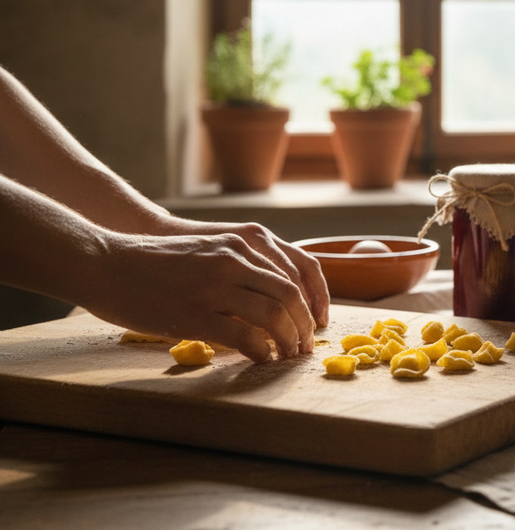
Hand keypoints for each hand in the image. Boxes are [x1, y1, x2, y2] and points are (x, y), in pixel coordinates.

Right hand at [90, 229, 323, 363]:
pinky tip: (263, 359)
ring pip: (274, 316)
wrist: (107, 263)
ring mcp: (215, 287)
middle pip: (290, 296)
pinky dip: (262, 351)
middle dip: (305, 325)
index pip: (298, 271)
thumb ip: (240, 267)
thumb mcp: (208, 251)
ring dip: (288, 341)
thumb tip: (271, 299)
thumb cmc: (156, 262)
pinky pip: (245, 337)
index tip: (318, 321)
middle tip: (305, 346)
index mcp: (241, 244)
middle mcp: (234, 260)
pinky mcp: (196, 314)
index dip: (315, 300)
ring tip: (288, 356)